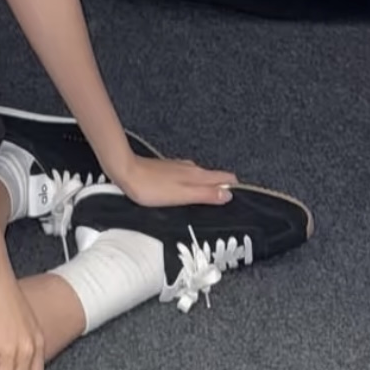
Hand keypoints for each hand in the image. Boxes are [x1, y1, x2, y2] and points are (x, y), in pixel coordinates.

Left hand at [116, 153, 238, 208]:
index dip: (235, 187)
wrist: (126, 172)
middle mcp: (190, 168)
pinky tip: (188, 190)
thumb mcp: (183, 195)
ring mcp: (178, 168)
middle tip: (231, 202)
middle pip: (214, 176)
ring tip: (213, 197)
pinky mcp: (167, 170)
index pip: (225, 177)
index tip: (243, 198)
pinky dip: (194, 183)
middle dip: (224, 187)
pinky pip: (187, 176)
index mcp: (197, 174)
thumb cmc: (152, 187)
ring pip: (200, 176)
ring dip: (208, 185)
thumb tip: (229, 194)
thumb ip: (206, 194)